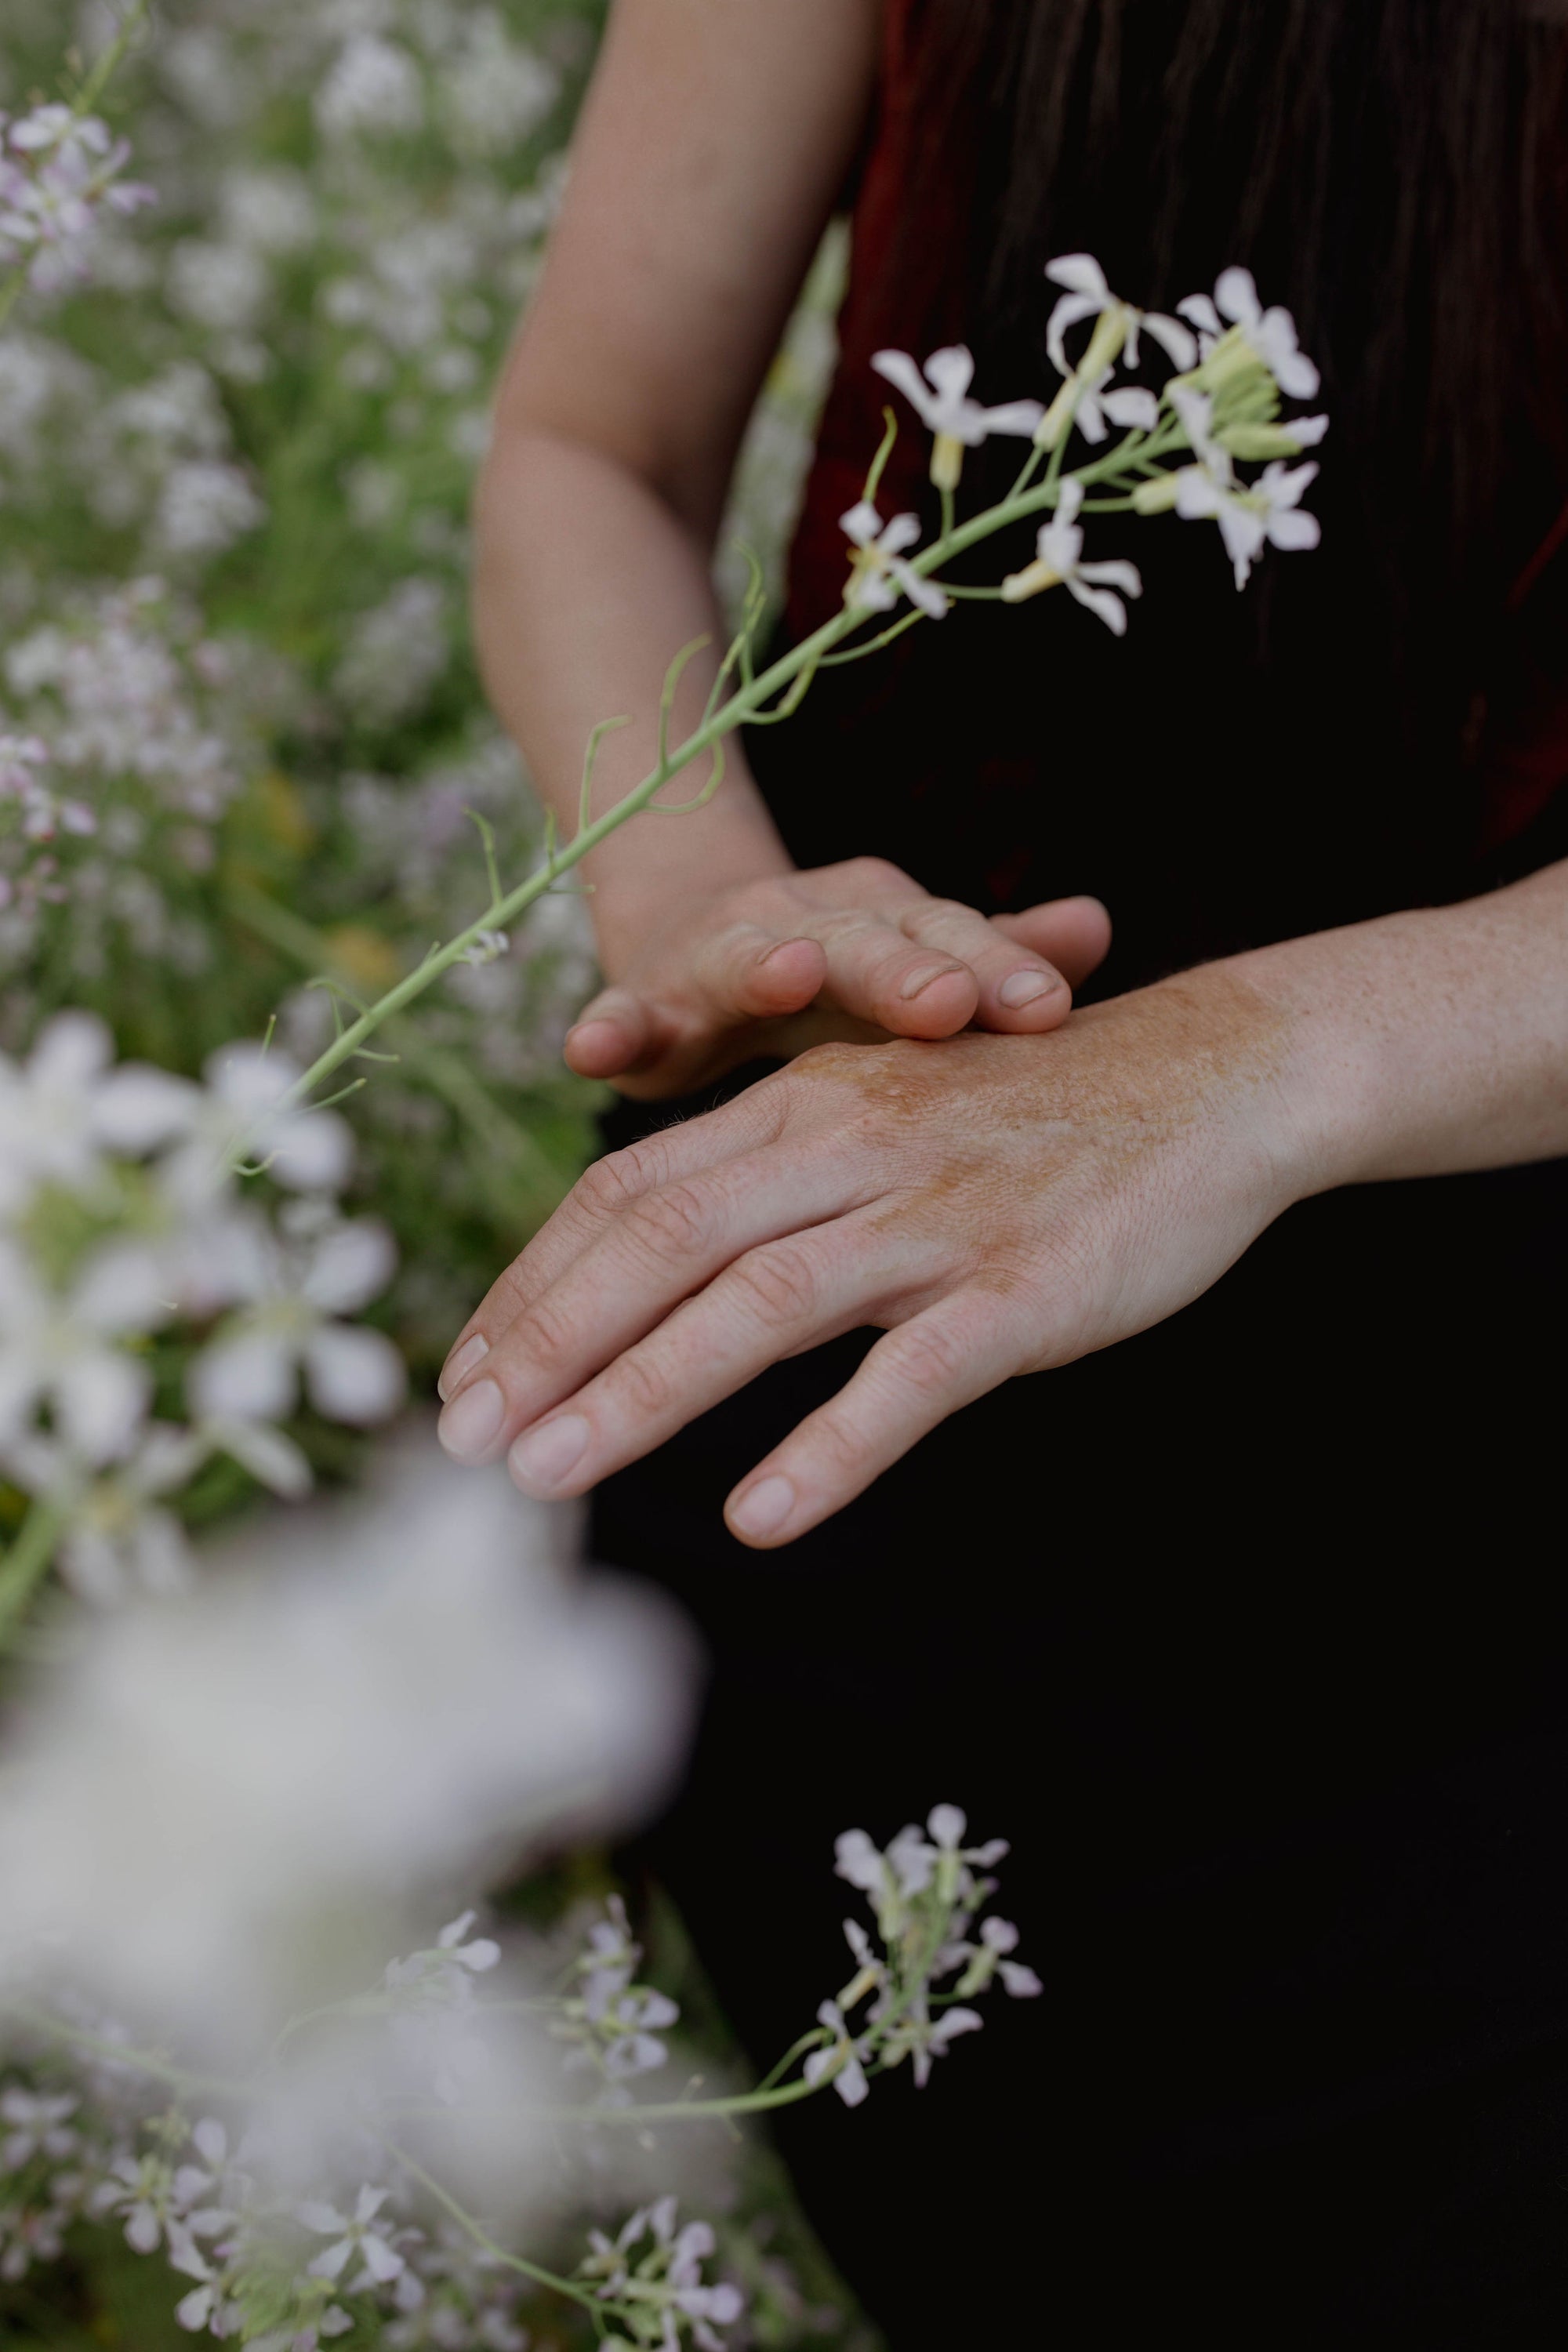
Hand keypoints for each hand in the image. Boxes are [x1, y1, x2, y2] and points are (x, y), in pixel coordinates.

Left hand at [437, 963, 1325, 1544]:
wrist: (1210, 1079)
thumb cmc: (1031, 1117)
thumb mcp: (883, 1118)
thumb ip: (774, 1182)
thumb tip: (657, 1278)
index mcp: (803, 1103)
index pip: (627, 1192)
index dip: (533, 1285)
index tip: (463, 1373)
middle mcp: (850, 1145)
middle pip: (662, 1240)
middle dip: (547, 1344)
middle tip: (464, 1439)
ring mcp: (935, 1216)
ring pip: (758, 1303)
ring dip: (641, 1394)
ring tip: (551, 1476)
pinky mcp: (1021, 1288)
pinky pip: (911, 1375)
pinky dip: (831, 1445)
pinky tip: (762, 1515)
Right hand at [566, 857, 1112, 1097]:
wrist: (694, 938)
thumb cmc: (842, 978)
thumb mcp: (919, 967)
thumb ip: (997, 955)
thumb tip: (1097, 921)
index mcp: (888, 924)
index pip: (952, 942)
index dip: (997, 970)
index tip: (1048, 1007)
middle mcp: (808, 924)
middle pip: (865, 942)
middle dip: (903, 970)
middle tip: (947, 1002)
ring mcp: (716, 958)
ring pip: (745, 956)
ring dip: (764, 966)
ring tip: (789, 976)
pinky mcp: (642, 1004)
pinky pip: (624, 1015)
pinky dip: (609, 1028)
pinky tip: (590, 1052)